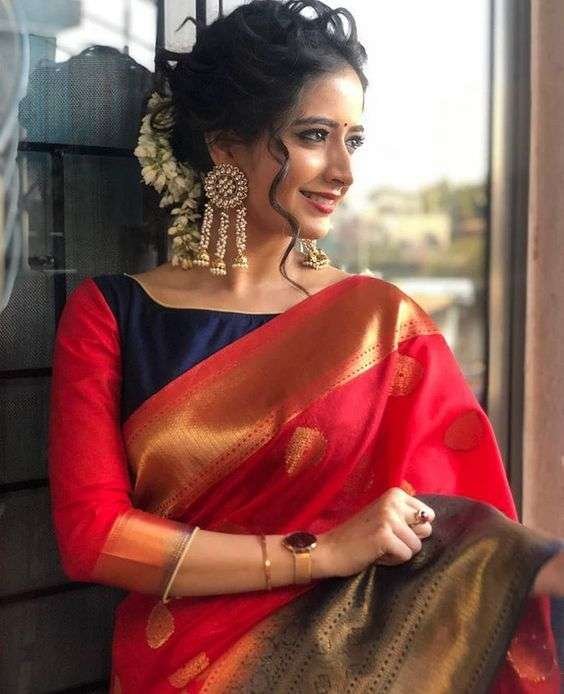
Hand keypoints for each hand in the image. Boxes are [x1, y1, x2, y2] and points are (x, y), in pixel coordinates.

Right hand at [317, 487, 434, 577]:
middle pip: (426, 530)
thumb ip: (406, 516)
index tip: (392, 530)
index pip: (428, 515)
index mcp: (395, 493)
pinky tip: (375, 554)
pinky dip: (392, 561)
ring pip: (416, 546)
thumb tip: (430, 523)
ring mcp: (388, 517)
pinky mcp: (384, 536)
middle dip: (409, 541)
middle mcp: (393, 501)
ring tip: (379, 548)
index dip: (413, 529)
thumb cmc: (359, 536)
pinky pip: (406, 555)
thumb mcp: (384, 517)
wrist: (330, 549)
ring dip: (399, 552)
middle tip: (385, 541)